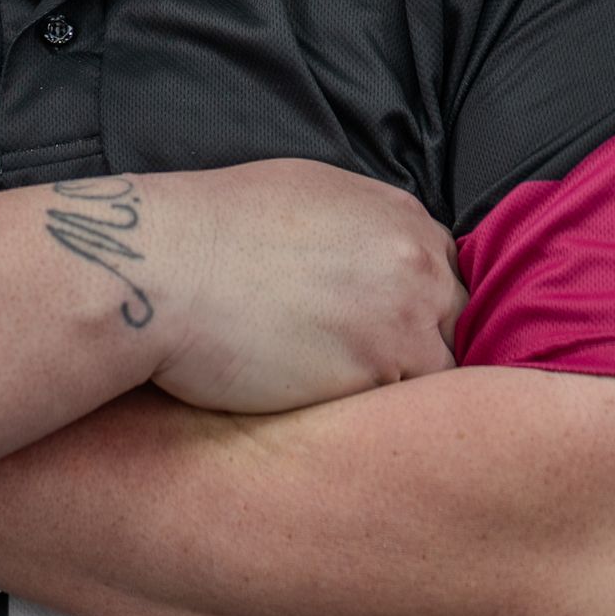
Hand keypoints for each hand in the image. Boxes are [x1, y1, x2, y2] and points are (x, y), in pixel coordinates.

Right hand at [143, 158, 464, 414]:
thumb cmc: (210, 227)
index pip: (443, 275)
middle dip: (416, 349)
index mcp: (400, 214)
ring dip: (395, 391)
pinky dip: (373, 422)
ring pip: (434, 377)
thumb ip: (359, 226)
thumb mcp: (303, 193)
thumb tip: (367, 254)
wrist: (161, 267)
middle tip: (358, 370)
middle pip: (453, 325)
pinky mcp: (377, 378)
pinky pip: (400, 414)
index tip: (377, 330)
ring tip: (336, 396)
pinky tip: (325, 411)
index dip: (413, 309)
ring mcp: (404, 321)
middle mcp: (416, 263)